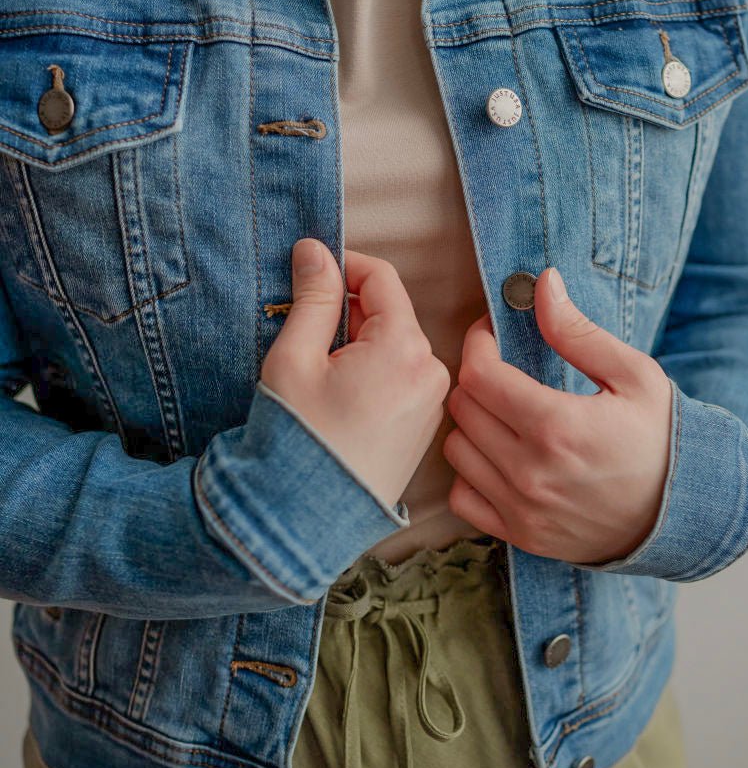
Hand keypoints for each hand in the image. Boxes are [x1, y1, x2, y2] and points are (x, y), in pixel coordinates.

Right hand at [260, 239, 450, 510]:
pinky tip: (339, 397)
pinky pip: (401, 377)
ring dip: (358, 343)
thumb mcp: (295, 357)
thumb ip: (313, 297)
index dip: (342, 266)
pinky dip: (371, 371)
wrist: (306, 518)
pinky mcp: (424, 426)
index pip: (381, 278)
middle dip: (347, 311)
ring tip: (319, 372)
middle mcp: (431, 371)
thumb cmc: (298, 438)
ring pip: (394, 345)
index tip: (310, 274)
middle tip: (304, 332)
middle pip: (390, 313)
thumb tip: (316, 250)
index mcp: (403, 348)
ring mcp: (432, 402)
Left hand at [442, 267, 672, 564]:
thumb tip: (542, 283)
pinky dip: (470, 473)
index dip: (478, 343)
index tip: (491, 335)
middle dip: (476, 377)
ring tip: (502, 412)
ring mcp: (522, 509)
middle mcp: (531, 472)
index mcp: (556, 426)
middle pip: (462, 408)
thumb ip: (578, 332)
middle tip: (501, 369)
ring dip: (471, 423)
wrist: (684, 513)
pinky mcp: (520, 536)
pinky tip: (499, 457)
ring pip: (456, 449)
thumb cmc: (661, 438)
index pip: (479, 374)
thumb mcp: (634, 375)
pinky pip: (461, 497)